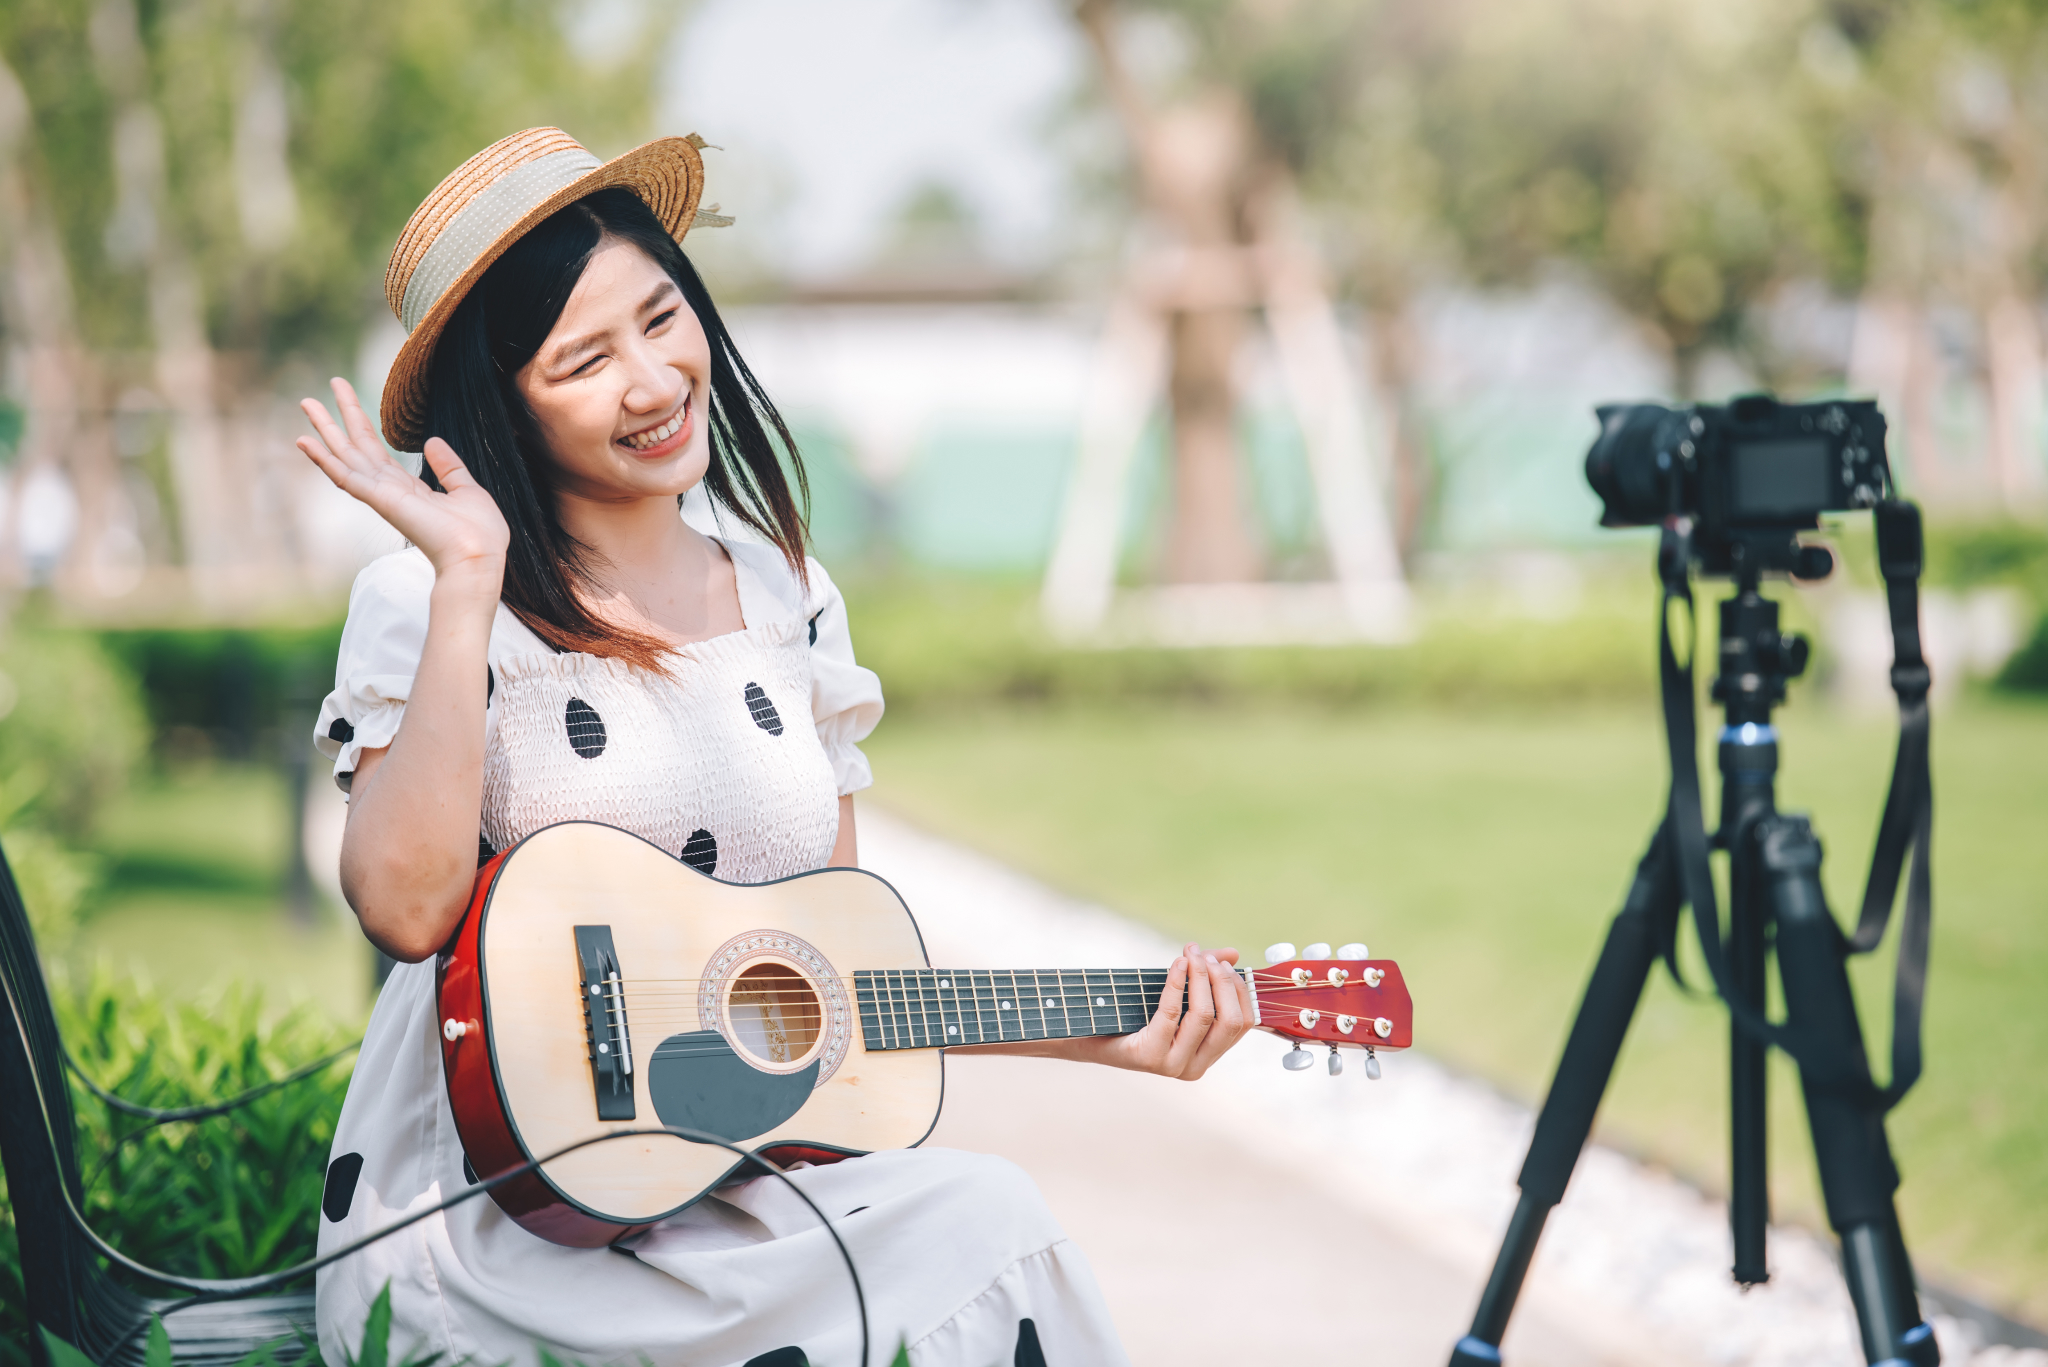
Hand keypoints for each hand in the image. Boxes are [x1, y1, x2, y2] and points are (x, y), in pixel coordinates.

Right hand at [298, 377, 509, 585]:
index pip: (377, 454)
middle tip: (322, 389)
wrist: (478, 557)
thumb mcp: (467, 490)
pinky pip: (346, 477)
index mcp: (409, 490)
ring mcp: (382, 496)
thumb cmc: (478, 534)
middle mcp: (389, 491)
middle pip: (357, 447)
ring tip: (306, 401)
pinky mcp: (380, 501)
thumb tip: (432, 440)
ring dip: (325, 430)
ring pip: (345, 456)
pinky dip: (324, 460)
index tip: (349, 401)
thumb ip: (449, 467)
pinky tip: (305, 441)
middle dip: (339, 419)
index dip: (362, 426)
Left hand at [1101, 944, 1254, 1080]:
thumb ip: (1206, 976)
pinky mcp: (1151, 1056)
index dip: (1239, 989)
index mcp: (1208, 1056)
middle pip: (1230, 1020)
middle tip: (1206, 956)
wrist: (1093, 1037)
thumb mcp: (1177, 995)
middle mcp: (1195, 1067)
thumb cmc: (1137, 1014)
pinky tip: (1177, 964)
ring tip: (1191, 955)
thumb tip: (1232, 953)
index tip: (1224, 962)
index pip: (1244, 1023)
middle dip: (1222, 981)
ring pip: (1204, 1016)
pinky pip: (1172, 1013)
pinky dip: (1178, 983)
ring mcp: (1174, 1065)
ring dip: (1200, 977)